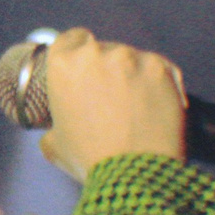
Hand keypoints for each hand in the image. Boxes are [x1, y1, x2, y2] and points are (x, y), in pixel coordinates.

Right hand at [35, 28, 187, 184]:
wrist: (134, 175)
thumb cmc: (91, 161)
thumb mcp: (54, 145)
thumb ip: (53, 125)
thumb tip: (56, 126)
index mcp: (64, 64)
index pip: (70, 39)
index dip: (78, 52)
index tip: (86, 68)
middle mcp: (97, 53)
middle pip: (103, 49)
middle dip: (108, 69)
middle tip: (112, 99)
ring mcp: (132, 58)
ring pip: (133, 59)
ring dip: (133, 76)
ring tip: (137, 110)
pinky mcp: (161, 69)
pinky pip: (160, 70)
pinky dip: (159, 85)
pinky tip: (156, 108)